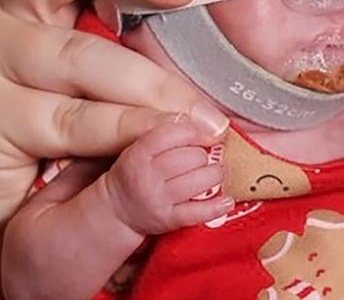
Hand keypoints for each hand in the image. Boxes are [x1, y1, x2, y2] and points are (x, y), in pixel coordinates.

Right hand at [0, 0, 228, 282]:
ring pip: (76, 52)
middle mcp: (12, 7)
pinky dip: (124, 130)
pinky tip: (162, 139)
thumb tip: (237, 8)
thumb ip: (151, 35)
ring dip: (148, 85)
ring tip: (203, 119)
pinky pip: (69, 116)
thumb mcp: (113, 67)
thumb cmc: (69, 124)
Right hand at [99, 120, 231, 236]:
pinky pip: (198, 212)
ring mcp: (157, 199)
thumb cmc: (136, 173)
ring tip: (214, 174)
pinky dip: (217, 206)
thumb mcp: (142, 146)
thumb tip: (211, 124)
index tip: (204, 135)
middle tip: (204, 158)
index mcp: (139, 153)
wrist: (117, 210)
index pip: (173, 133)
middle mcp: (146, 176)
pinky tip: (226, 200)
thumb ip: (171, 133)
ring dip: (215, 175)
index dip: (195, 131)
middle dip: (205, 156)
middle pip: (192, 157)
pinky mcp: (168, 219)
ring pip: (200, 181)